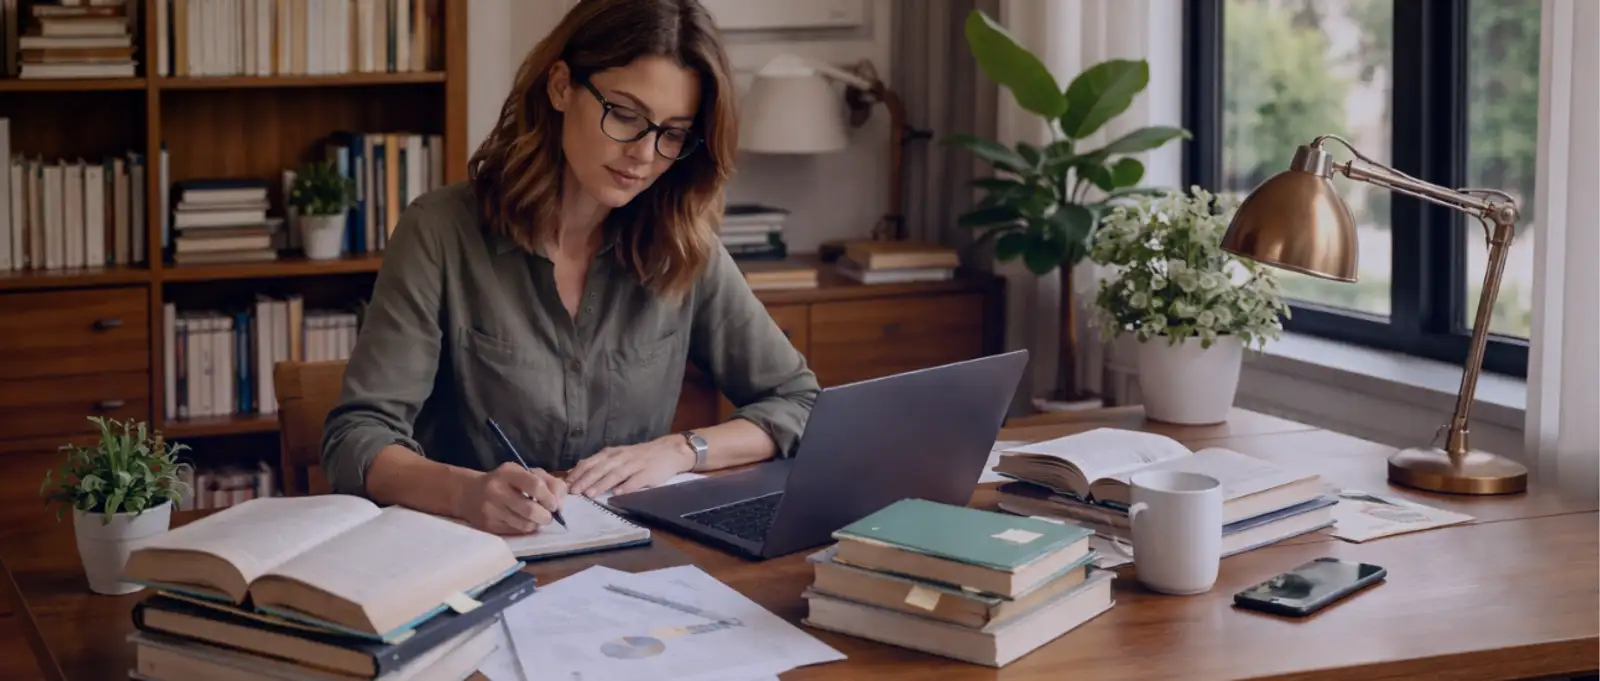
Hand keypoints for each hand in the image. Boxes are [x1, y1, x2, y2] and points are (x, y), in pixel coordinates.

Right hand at [454, 462, 567, 534]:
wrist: (470, 493)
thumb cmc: (505, 481)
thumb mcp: (525, 473)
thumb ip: (548, 482)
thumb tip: (560, 503)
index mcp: (508, 472)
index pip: (535, 485)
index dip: (549, 498)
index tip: (554, 504)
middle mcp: (496, 490)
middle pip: (530, 510)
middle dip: (545, 516)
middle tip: (549, 516)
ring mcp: (491, 509)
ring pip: (524, 524)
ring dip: (537, 524)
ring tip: (537, 519)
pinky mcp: (488, 525)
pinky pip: (515, 531)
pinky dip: (525, 528)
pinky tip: (524, 521)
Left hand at [567, 436, 693, 497]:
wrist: (669, 451)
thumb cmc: (640, 457)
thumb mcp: (618, 457)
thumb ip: (600, 465)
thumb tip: (576, 475)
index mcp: (612, 453)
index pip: (591, 462)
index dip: (578, 473)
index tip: (566, 484)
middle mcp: (621, 457)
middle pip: (600, 468)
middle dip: (585, 480)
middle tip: (573, 492)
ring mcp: (635, 464)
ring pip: (615, 473)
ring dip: (601, 484)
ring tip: (590, 494)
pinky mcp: (649, 472)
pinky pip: (636, 480)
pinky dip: (626, 486)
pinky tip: (617, 493)